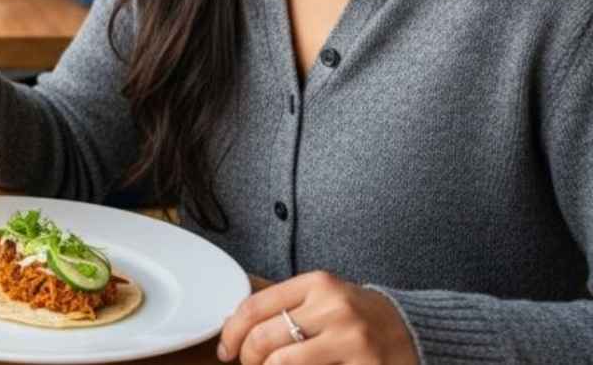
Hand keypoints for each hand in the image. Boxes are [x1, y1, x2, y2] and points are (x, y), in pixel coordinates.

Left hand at [218, 271, 418, 364]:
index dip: (231, 333)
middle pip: (264, 339)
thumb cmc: (356, 316)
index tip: (226, 350)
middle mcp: (335, 307)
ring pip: (282, 363)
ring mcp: (352, 338)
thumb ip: (282, 305)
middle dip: (247, 359)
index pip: (254, 307)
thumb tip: (231, 323)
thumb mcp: (322, 298)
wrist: (413, 331)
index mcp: (318, 284)